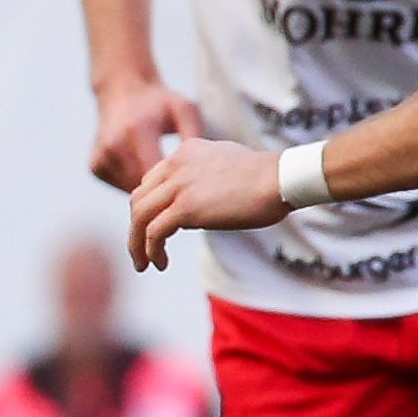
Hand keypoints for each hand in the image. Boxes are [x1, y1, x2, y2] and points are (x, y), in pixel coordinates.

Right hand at [88, 73, 209, 192]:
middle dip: (163, 192)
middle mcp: (113, 145)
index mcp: (137, 131)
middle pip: (143, 186)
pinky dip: (135, 184)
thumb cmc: (158, 101)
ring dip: (149, 191)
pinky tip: (148, 171)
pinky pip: (120, 186)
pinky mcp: (95, 167)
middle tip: (183, 189)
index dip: (175, 186)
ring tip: (167, 180)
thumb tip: (204, 169)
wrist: (122, 90)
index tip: (192, 187)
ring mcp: (101, 158)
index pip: (156, 174)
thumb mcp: (184, 109)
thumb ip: (195, 136)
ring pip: (130, 190)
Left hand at [128, 138, 286, 272]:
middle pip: (139, 199)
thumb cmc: (268, 177)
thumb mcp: (229, 166)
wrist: (281, 178)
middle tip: (141, 250)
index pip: (151, 180)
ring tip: (143, 264)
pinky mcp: (185, 207)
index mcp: (186, 152)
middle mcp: (176, 164)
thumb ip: (208, 177)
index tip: (153, 228)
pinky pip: (153, 232)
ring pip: (139, 217)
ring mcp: (178, 185)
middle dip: (136, 227)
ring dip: (136, 244)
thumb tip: (203, 200)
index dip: (149, 207)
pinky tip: (159, 263)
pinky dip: (151, 251)